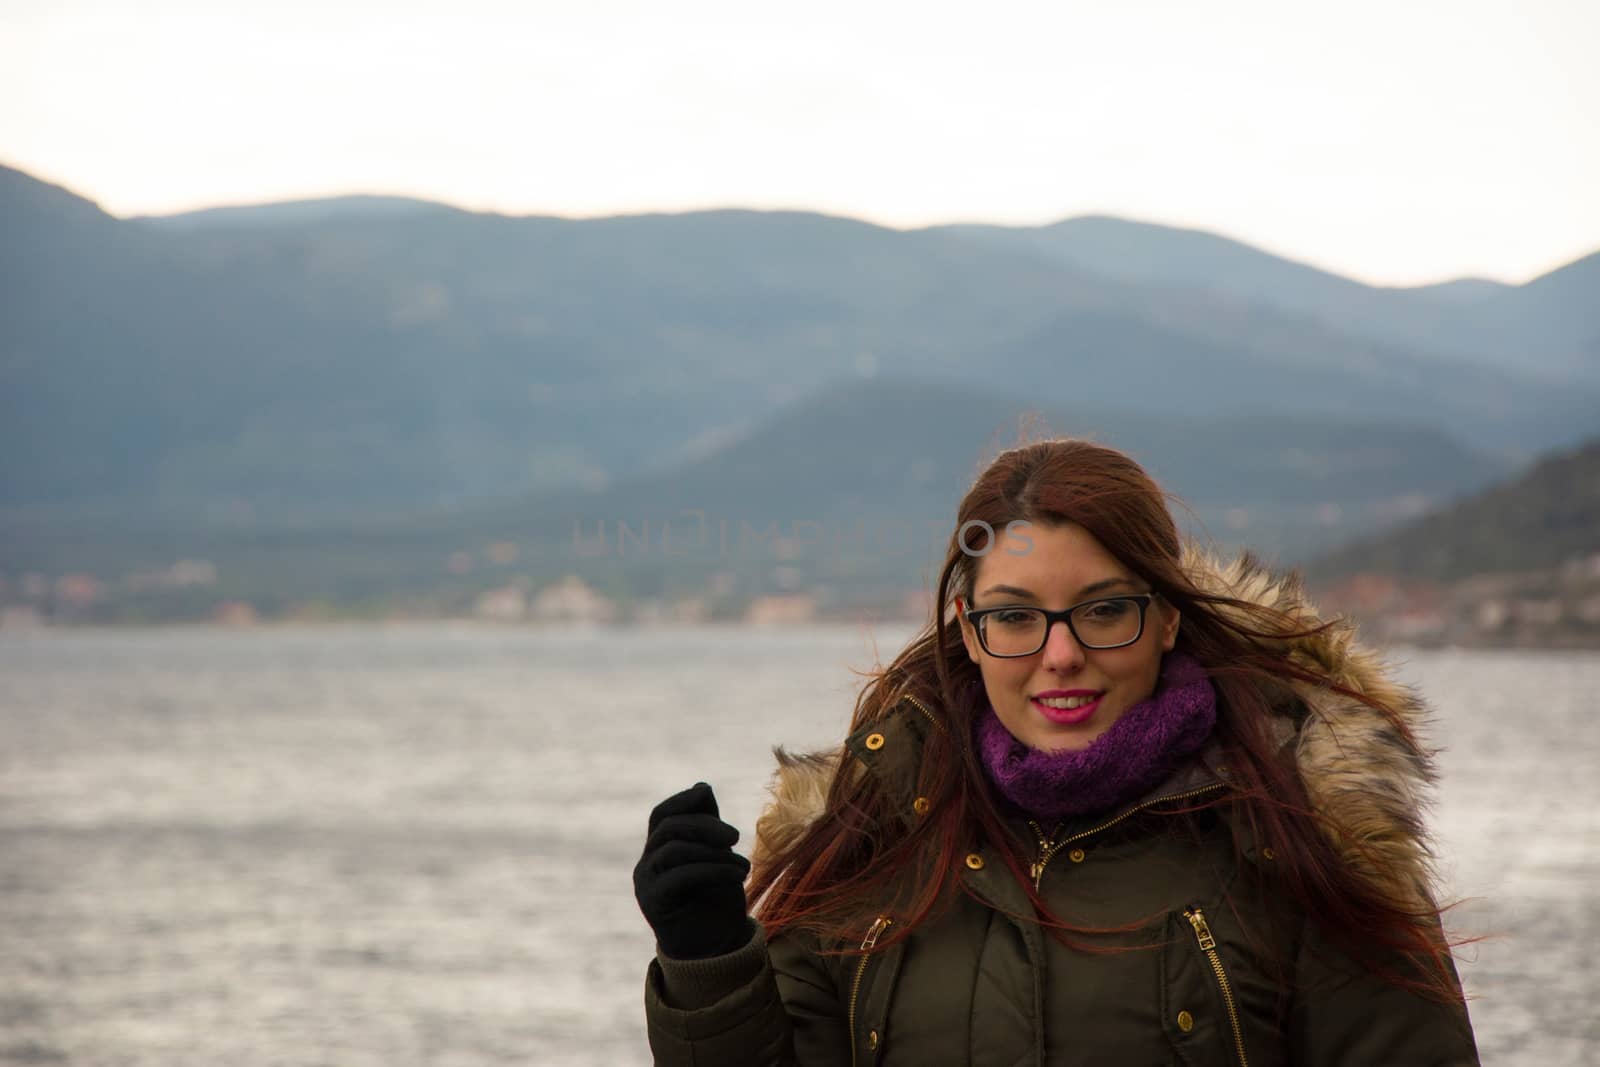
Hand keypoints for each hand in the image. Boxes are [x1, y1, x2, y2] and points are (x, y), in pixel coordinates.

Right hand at [633, 781, 752, 959]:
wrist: (717, 947)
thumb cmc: (718, 898)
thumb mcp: (718, 854)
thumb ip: (708, 824)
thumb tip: (702, 786)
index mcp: (660, 849)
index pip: (662, 815)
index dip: (682, 800)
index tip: (706, 795)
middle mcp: (647, 863)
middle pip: (669, 827)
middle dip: (705, 825)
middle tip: (735, 837)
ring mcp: (646, 883)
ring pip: (674, 849)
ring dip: (714, 852)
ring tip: (742, 865)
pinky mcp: (653, 902)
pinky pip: (679, 875)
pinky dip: (711, 869)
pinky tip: (736, 874)